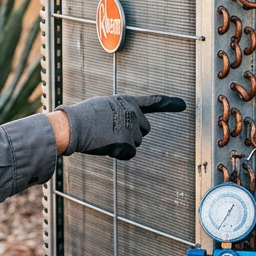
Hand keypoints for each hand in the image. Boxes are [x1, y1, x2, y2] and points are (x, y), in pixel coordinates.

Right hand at [57, 94, 186, 159]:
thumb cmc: (82, 118)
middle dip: (131, 135)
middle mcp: (132, 112)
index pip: (152, 101)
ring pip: (136, 143)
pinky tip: (105, 146)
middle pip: (144, 130)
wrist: (72, 126)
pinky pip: (130, 154)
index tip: (183, 105)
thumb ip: (120, 112)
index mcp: (126, 101)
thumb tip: (127, 128)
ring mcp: (130, 127)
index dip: (169, 103)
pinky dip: (119, 154)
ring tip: (104, 136)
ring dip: (122, 145)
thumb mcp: (104, 106)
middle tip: (110, 132)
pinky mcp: (126, 142)